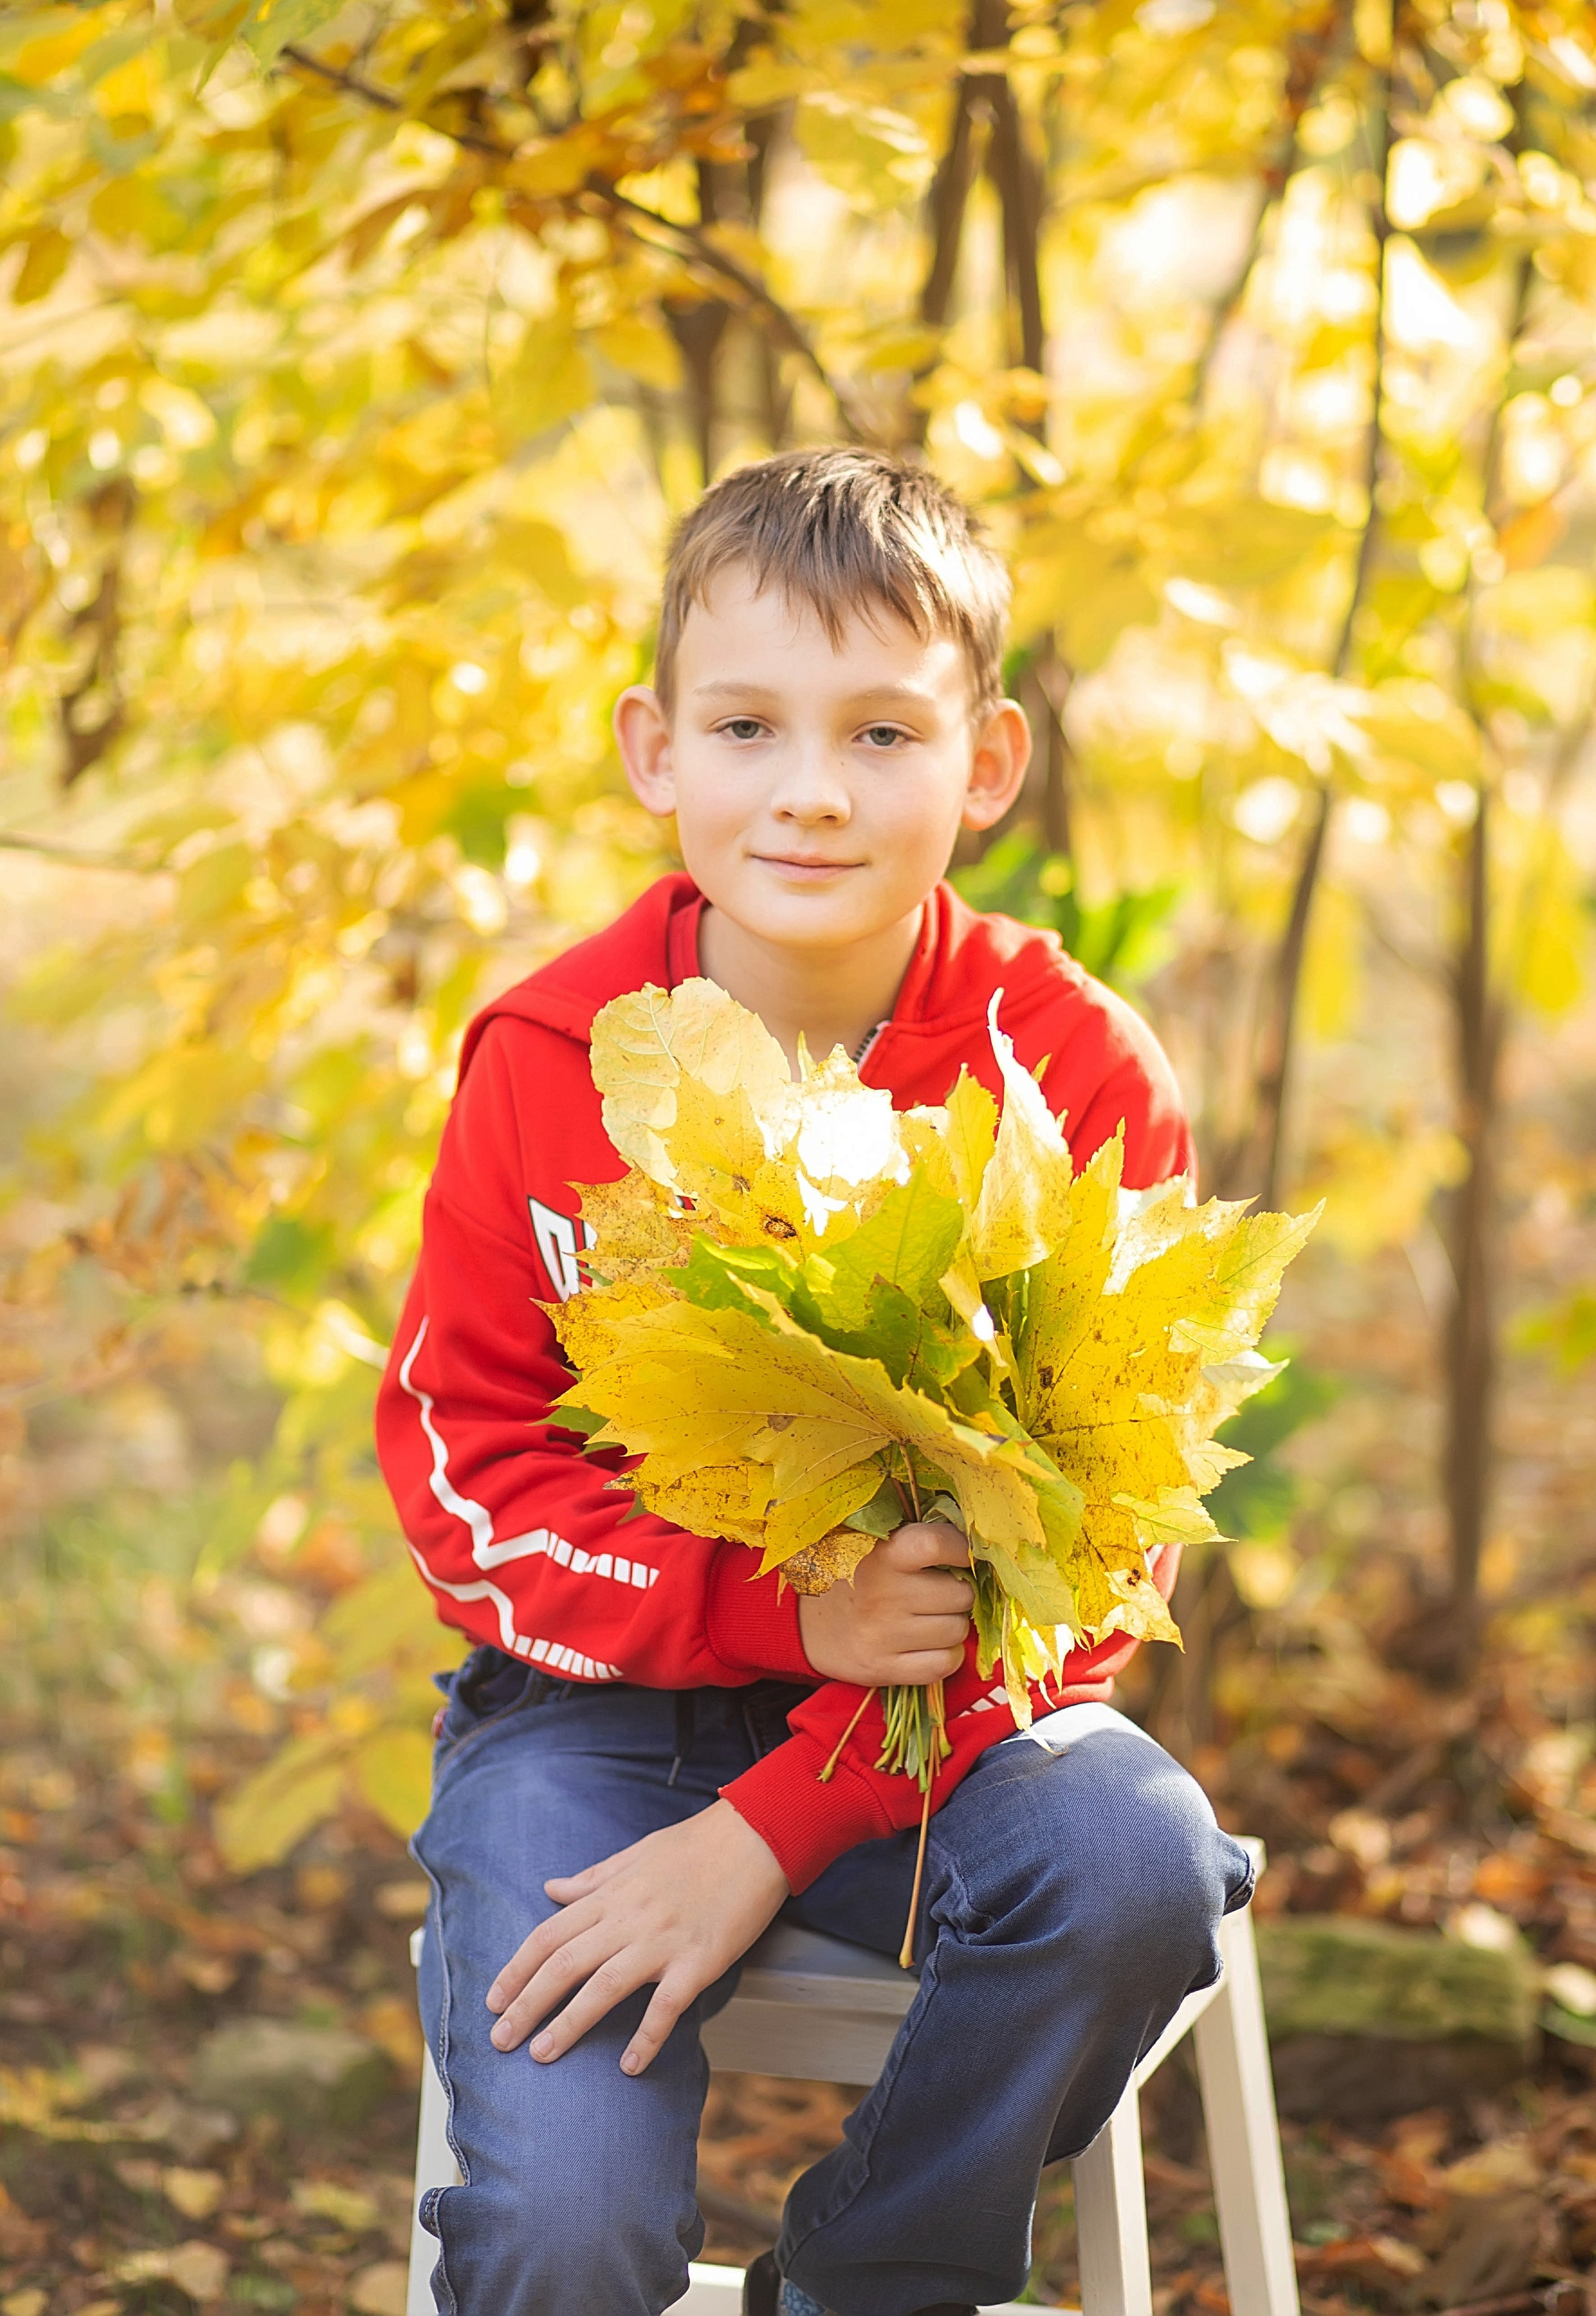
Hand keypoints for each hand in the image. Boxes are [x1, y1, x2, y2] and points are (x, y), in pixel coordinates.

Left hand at [485, 1799, 788, 2075]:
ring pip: (603, 1988)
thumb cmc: (698, 1843)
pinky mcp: (699, 1961)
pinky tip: (630, 2067)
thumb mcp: (637, 1853)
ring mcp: (663, 1941)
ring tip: (541, 2055)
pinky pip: (666, 2006)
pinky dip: (646, 2037)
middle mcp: (629, 1918)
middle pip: (564, 1965)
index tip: (493, 2000)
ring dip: (568, 2024)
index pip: (549, 1935)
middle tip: (499, 2041)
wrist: (758, 1835)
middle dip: (527, 2005)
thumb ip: (593, 1877)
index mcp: (612, 1893)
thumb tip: (551, 1888)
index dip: (516, 1969)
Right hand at [797, 1520, 972, 1687]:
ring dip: (952, 1624)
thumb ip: (923, 1538)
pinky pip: (944, 1664)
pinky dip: (945, 1655)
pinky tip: (928, 1643)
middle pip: (961, 1595)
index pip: (939, 1544)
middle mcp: (883, 1594)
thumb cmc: (859, 1576)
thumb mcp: (880, 1544)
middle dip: (957, 1592)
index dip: (961, 1549)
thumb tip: (978, 1544)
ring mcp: (883, 1635)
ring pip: (957, 1631)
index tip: (960, 1554)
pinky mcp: (884, 1669)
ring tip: (928, 1616)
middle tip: (938, 1590)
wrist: (810, 1623)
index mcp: (883, 1554)